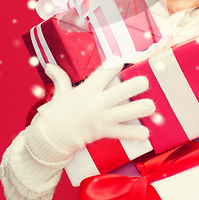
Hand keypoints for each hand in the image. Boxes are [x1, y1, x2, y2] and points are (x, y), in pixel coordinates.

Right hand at [32, 57, 153, 152]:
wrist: (52, 138)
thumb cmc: (57, 113)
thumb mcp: (60, 93)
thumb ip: (59, 77)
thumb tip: (48, 65)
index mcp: (88, 89)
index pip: (106, 72)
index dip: (116, 64)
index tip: (122, 61)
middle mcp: (98, 102)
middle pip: (125, 90)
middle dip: (138, 84)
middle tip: (144, 82)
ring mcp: (104, 118)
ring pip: (131, 111)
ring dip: (144, 108)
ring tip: (150, 105)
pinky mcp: (106, 132)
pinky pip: (126, 133)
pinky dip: (137, 133)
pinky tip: (146, 131)